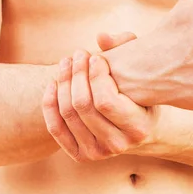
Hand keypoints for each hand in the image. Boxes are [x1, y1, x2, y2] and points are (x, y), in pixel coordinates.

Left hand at [42, 34, 158, 162]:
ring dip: (62, 82)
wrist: (142, 129)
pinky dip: (49, 103)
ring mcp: (97, 154)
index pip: (105, 100)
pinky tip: (53, 83)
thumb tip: (100, 37)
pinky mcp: (81, 156)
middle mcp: (117, 145)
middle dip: (76, 73)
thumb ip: (126, 46)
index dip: (95, 75)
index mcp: (138, 128)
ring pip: (67, 113)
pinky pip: (55, 128)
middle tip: (78, 54)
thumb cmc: (142, 93)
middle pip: (82, 105)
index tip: (95, 57)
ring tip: (66, 62)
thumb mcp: (143, 70)